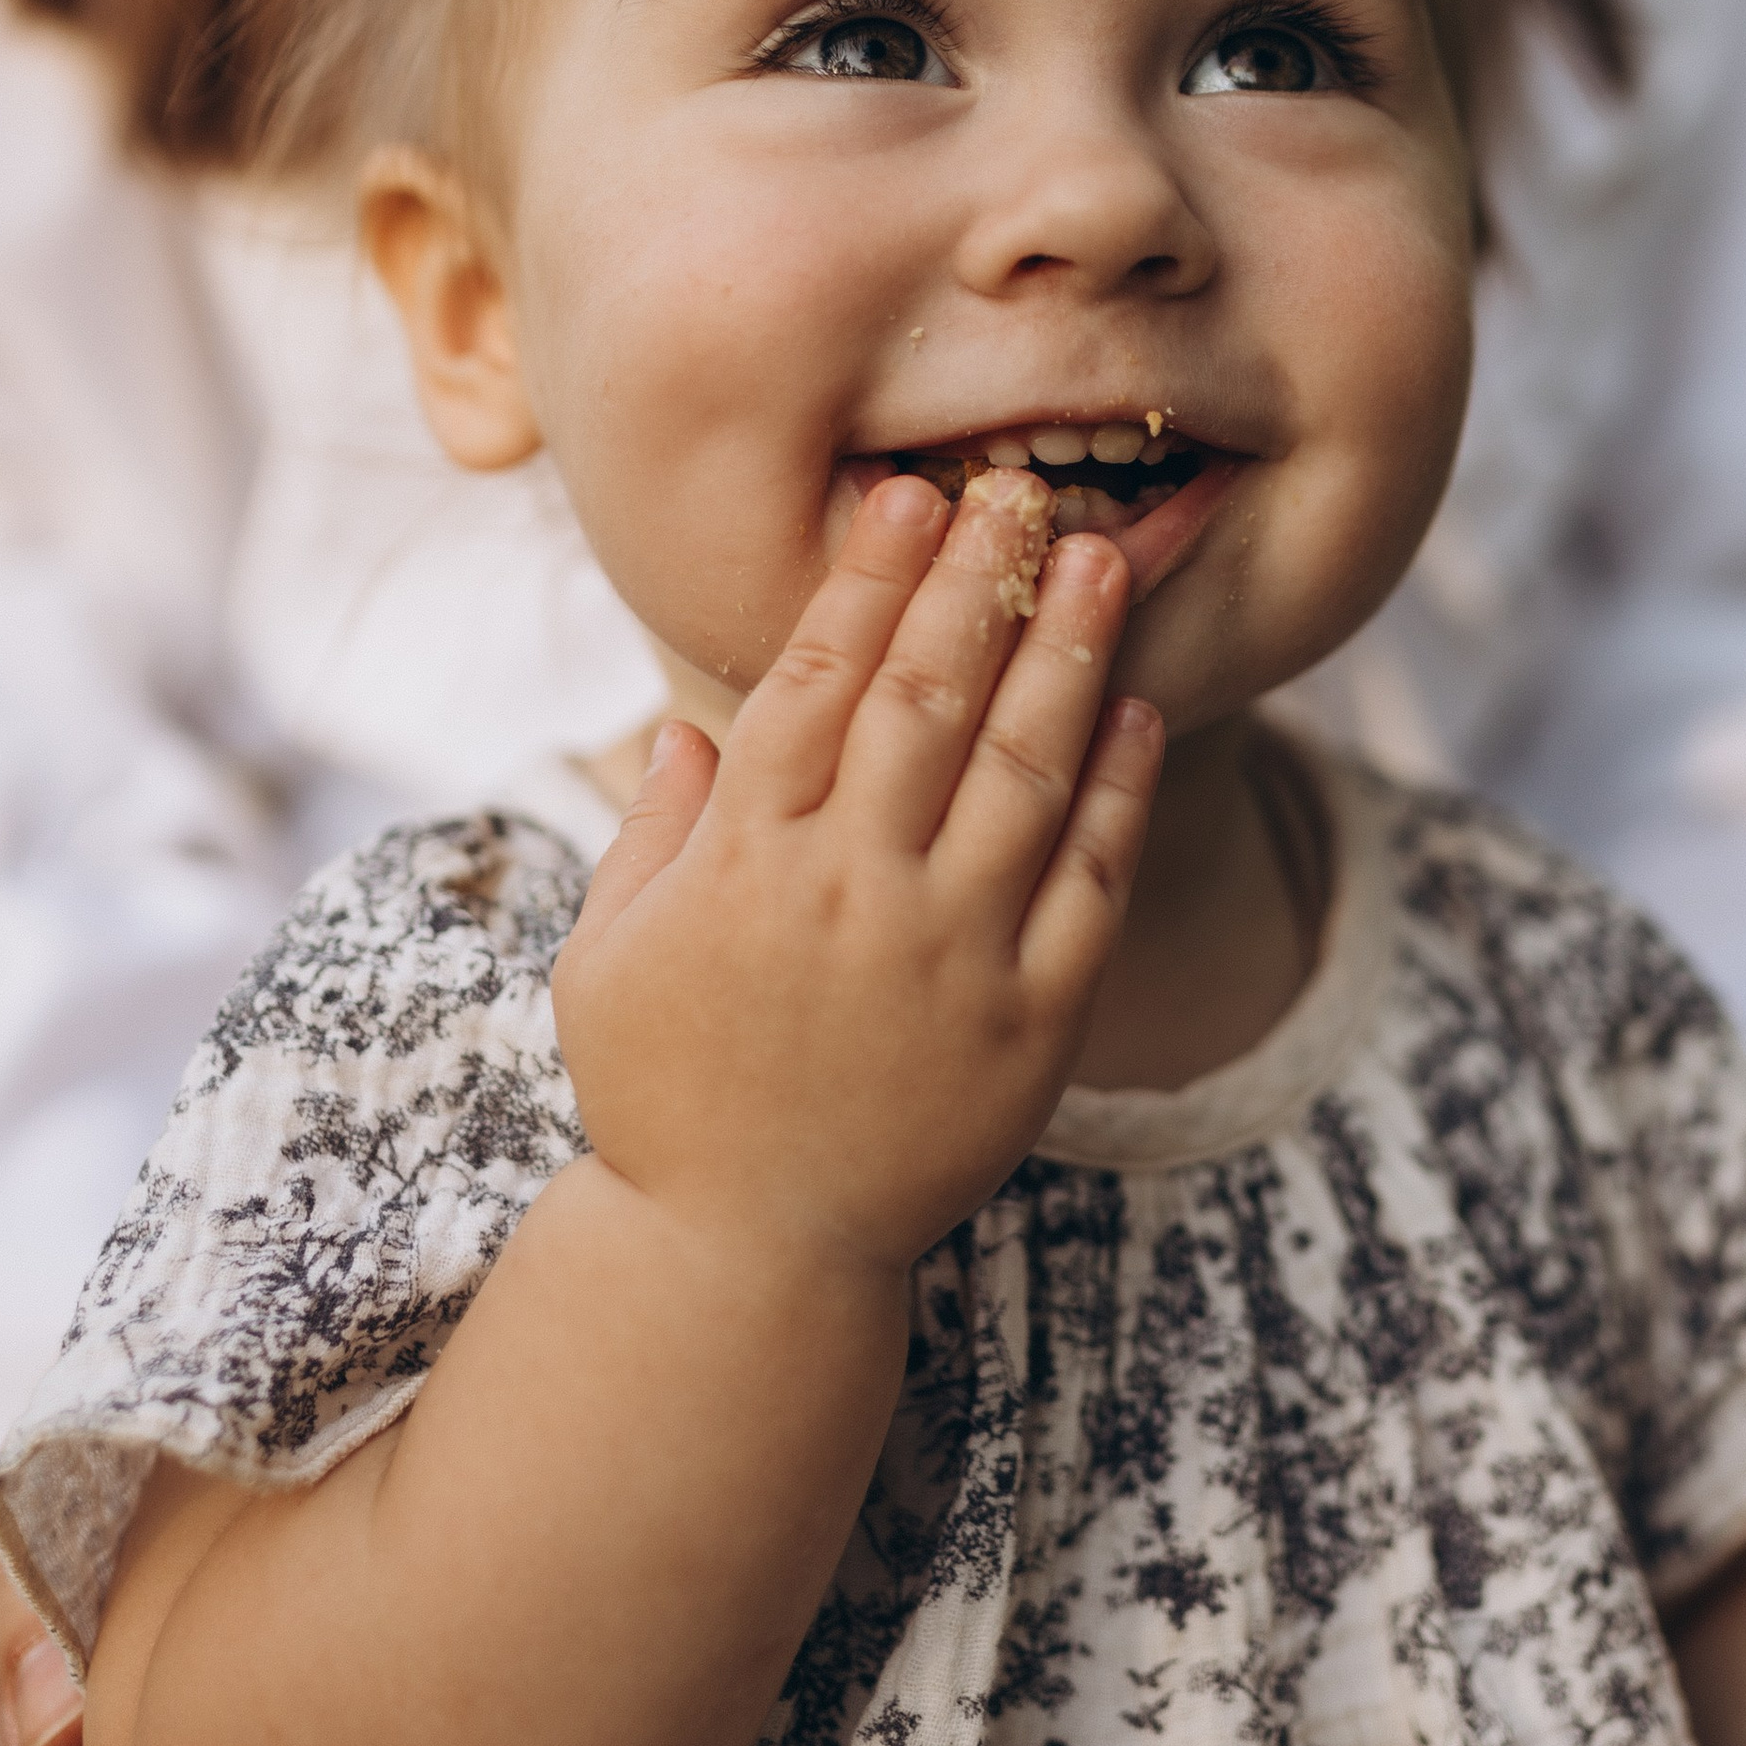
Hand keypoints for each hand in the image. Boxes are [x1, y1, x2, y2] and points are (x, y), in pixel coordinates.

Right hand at [552, 469, 1160, 1268]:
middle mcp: (855, 891)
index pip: (815, 683)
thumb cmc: (665, 1097)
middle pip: (930, 699)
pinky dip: (1120, 791)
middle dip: (979, 580)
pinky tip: (1140, 709)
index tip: (907, 496)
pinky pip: (1090, 883)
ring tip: (1100, 557)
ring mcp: (952, 955)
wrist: (749, 1257)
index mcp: (747, 862)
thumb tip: (685, 724)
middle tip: (1018, 487)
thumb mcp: (605, 959)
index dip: (868, 581)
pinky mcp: (1032, 1021)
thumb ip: (650, 833)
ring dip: (1067, 654)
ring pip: (1024, 769)